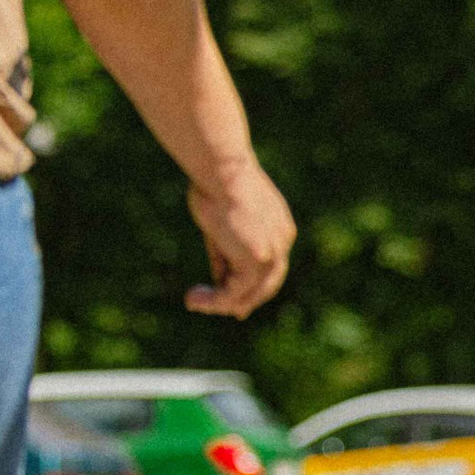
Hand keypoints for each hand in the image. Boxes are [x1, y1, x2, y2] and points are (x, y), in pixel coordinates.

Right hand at [184, 157, 294, 319]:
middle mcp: (282, 242)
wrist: (222, 169)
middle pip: (266, 285)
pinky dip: (214, 300)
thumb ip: (226, 256)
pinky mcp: (258, 260)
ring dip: (220, 303)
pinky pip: (236, 293)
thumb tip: (219, 286)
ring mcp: (273, 252)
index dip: (251, 286)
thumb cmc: (214, 184)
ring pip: (250, 293)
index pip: (269, 267)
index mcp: (279, 228)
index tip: (229, 298)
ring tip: (192, 300)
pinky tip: (193, 297)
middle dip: (240, 300)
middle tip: (210, 306)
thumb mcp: (221, 225)